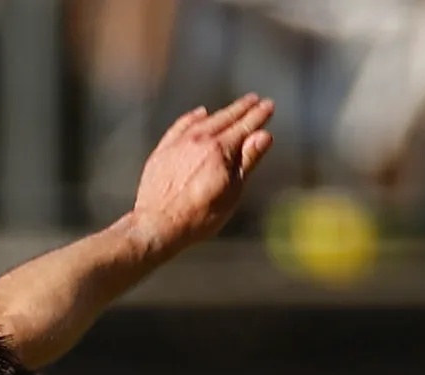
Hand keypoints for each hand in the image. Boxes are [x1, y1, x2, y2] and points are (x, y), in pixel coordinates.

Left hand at [130, 93, 275, 256]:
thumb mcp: (231, 192)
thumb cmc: (198, 216)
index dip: (259, 115)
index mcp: (220, 150)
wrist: (156, 226)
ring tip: (233, 108)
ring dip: (220, 112)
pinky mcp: (162, 152)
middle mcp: (199, 140)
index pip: (245, 126)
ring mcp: (178, 144)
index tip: (269, 104)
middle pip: (225, 118)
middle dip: (242, 108)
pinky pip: (180, 127)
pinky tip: (200, 114)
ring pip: (203, 120)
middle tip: (255, 99)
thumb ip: (248, 161)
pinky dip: (192, 118)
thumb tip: (264, 135)